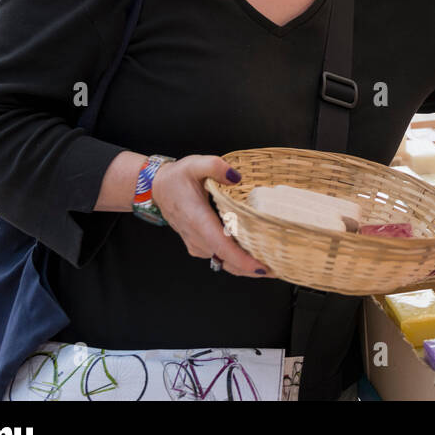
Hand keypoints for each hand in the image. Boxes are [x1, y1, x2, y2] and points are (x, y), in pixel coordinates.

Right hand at [151, 155, 269, 277]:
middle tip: (279, 270)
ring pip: (223, 262)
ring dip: (246, 267)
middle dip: (252, 268)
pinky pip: (219, 258)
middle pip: (227, 260)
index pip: (222, 246)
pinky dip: (236, 261)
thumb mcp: (195, 164)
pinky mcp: (198, 245)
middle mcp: (197, 237)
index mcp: (198, 220)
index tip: (262, 268)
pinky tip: (253, 257)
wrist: (156, 189)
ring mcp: (197, 244)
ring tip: (272, 266)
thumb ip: (215, 166)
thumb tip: (235, 176)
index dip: (242, 260)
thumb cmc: (176, 178)